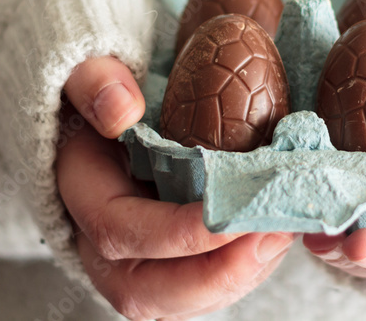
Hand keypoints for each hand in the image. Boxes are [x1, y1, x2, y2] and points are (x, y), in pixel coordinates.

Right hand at [56, 56, 295, 319]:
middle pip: (146, 291)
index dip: (175, 233)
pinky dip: (245, 271)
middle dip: (216, 274)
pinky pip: (205, 287)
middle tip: (273, 233)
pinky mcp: (171, 263)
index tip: (233, 212)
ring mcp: (136, 261)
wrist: (120, 106)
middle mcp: (99, 243)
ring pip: (180, 300)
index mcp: (80, 194)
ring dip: (239, 277)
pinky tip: (278, 236)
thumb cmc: (106, 86)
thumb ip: (94, 80)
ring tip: (284, 233)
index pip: (117, 232)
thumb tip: (121, 110)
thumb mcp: (87, 69)